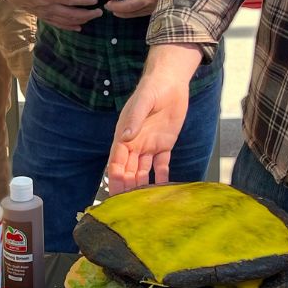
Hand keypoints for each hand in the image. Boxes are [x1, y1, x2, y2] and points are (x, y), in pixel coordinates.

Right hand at [0, 0, 103, 30]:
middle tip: (99, 11)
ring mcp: (45, 13)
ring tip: (93, 17)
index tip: (95, 0)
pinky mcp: (43, 16)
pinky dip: (69, 26)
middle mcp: (48, 6)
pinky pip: (58, 24)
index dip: (83, 1)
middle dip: (87, 14)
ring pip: (66, 21)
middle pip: (71, 14)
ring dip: (81, 20)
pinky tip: (78, 27)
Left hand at [104, 0, 167, 17]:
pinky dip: (130, 13)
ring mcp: (156, 4)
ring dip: (122, 12)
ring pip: (135, 12)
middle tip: (107, 4)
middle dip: (117, 6)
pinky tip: (122, 11)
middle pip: (132, 5)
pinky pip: (141, 13)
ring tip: (112, 8)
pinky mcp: (157, 9)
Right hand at [106, 45, 201, 193]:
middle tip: (128, 204)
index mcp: (125, 135)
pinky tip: (162, 188)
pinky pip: (161, 164)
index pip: (117, 160)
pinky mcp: (164, 144)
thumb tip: (125, 137)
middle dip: (127, 186)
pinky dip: (161, 176)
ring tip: (144, 201)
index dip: (116, 176)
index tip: (116, 191)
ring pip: (143, 170)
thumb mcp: (143, 101)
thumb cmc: (152, 88)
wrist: (170, 82)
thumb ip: (134, 119)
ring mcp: (149, 145)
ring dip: (142, 184)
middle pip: (129, 170)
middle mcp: (135, 143)